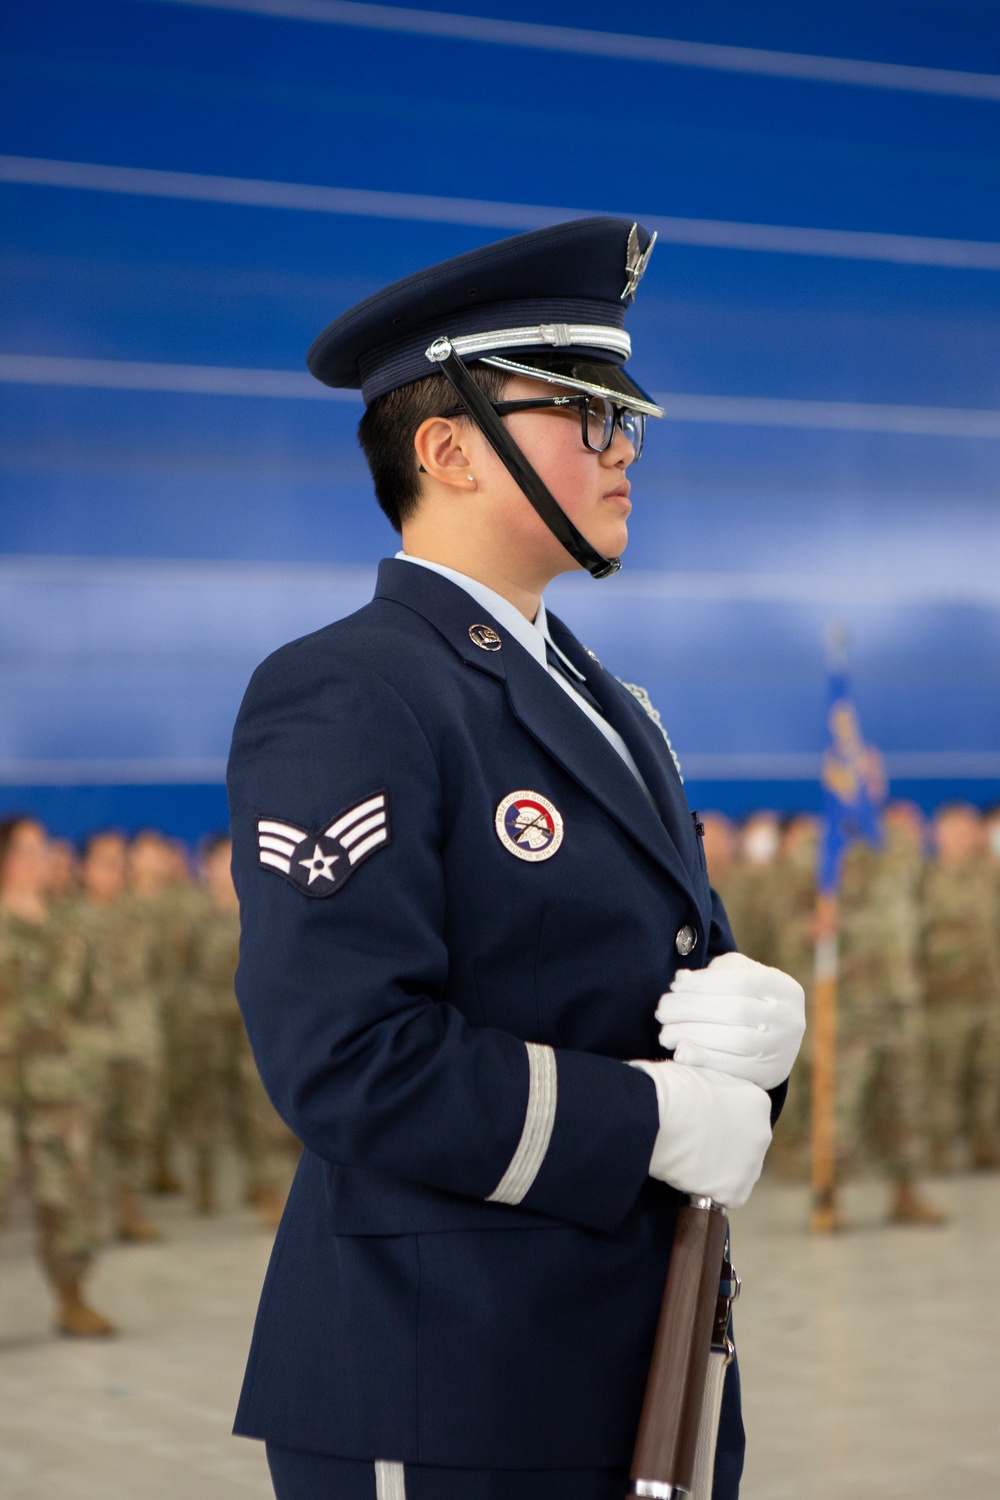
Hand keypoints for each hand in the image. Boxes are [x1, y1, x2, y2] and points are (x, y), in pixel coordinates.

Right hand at [629, 1059, 771, 1207]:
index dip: (720, 1122)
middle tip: (694, 1143)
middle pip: (745, 1146)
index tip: (700, 1123)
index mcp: (757, 1101)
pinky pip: (723, 1197)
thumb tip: (697, 1092)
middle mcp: (763, 1132)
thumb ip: (710, 1088)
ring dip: (717, 1171)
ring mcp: (751, 1164)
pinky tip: (688, 1176)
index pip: (745, 1117)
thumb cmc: (669, 1087)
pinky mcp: (735, 1191)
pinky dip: (707, 1191)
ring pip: (737, 1173)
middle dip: (724, 1147)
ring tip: (688, 1161)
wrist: (657, 1114)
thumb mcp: (699, 1074)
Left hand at [656, 951, 805, 1091]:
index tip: (676, 984)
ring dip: (692, 1035)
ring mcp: (782, 1050)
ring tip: (665, 1033)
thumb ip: (714, 972)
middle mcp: (790, 1020)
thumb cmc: (748, 999)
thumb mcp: (741, 976)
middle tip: (662, 1010)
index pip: (741, 981)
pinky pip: (734, 1069)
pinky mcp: (769, 1076)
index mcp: (785, 989)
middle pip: (735, 1011)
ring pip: (734, 1041)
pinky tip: (680, 1052)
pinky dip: (704, 1060)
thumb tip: (681, 980)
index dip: (704, 982)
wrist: (774, 1040)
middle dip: (691, 1009)